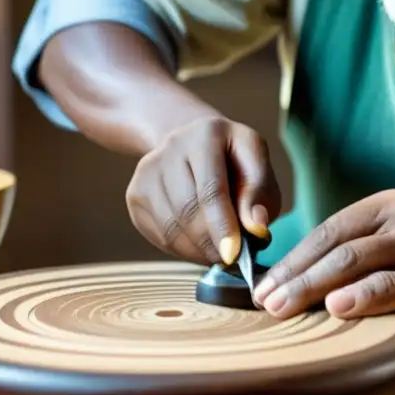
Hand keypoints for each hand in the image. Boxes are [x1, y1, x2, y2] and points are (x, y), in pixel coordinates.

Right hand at [125, 115, 281, 265]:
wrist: (194, 144)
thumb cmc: (234, 160)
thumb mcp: (258, 166)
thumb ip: (259, 193)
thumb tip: (256, 226)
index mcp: (207, 134)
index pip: (211, 188)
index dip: (222, 225)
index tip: (233, 255)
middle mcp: (171, 147)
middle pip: (187, 209)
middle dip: (211, 243)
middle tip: (230, 259)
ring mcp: (147, 171)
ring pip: (170, 227)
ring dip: (197, 250)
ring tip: (218, 252)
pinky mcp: (135, 194)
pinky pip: (158, 235)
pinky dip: (181, 250)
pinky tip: (198, 245)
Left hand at [252, 190, 394, 319]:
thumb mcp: (394, 234)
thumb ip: (357, 248)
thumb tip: (296, 279)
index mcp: (383, 204)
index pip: (327, 230)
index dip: (293, 258)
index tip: (264, 285)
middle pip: (336, 246)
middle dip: (296, 276)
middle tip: (266, 302)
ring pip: (359, 262)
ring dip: (316, 286)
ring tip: (286, 307)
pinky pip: (394, 284)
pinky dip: (363, 296)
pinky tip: (338, 308)